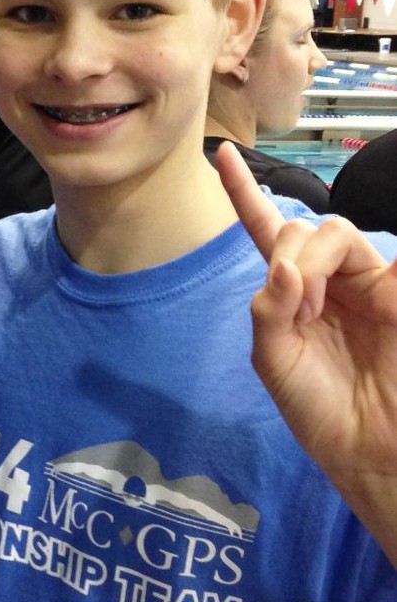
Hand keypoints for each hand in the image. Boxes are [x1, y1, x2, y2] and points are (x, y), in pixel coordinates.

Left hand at [217, 141, 396, 562]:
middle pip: (300, 229)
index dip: (243, 194)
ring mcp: (364, 281)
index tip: (222, 155)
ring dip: (309, 263)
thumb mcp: (274, 361)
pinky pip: (371, 250)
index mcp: (291, 294)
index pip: (265, 232)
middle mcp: (327, 280)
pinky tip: (322, 300)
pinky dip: (334, 263)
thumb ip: (269, 311)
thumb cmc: (318, 408)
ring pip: (331, 232)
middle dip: (287, 258)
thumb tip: (284, 267)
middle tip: (296, 311)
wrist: (369, 446)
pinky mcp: (395, 288)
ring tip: (313, 312)